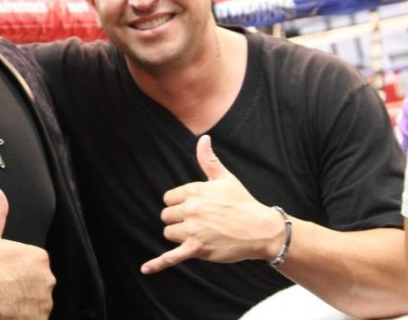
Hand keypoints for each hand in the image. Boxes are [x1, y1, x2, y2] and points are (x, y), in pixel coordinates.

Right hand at [0, 187, 54, 318]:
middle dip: (21, 287)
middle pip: (35, 284)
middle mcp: (46, 280)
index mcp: (38, 257)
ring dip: (23, 304)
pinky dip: (24, 316)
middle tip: (1, 289)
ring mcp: (43, 303)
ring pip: (35, 302)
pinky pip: (34, 317)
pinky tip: (8, 314)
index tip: (1, 274)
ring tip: (3, 303)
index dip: (14, 269)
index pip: (31, 264)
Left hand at [141, 135, 283, 273]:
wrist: (261, 229)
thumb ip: (208, 160)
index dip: (180, 204)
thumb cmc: (243, 203)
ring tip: (200, 234)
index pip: (169, 198)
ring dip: (179, 235)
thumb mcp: (225, 178)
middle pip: (166, 216)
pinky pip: (172, 256)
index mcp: (195, 190)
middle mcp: (192, 208)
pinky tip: (145, 269)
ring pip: (169, 232)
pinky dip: (158, 263)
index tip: (195, 208)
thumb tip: (203, 138)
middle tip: (201, 222)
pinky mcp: (197, 249)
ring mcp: (194, 230)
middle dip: (179, 220)